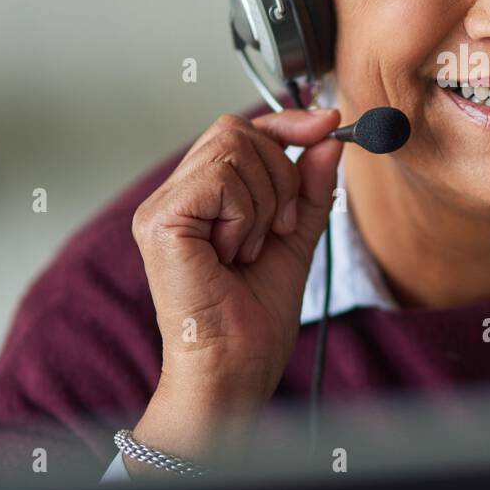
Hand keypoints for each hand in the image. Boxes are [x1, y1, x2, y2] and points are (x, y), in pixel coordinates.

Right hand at [125, 108, 342, 473]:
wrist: (235, 367)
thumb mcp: (296, 237)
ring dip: (264, 202)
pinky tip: (233, 253)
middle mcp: (174, 196)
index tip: (329, 124)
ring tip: (250, 249)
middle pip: (239, 130)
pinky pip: (222, 178)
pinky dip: (246, 214)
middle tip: (278, 229)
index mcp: (200, 198)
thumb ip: (310, 188)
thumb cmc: (254, 319)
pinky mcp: (161, 220)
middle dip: (281, 175)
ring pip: (235, 149)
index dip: (287, 123)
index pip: (241, 131)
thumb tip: (329, 137)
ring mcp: (161, 206)